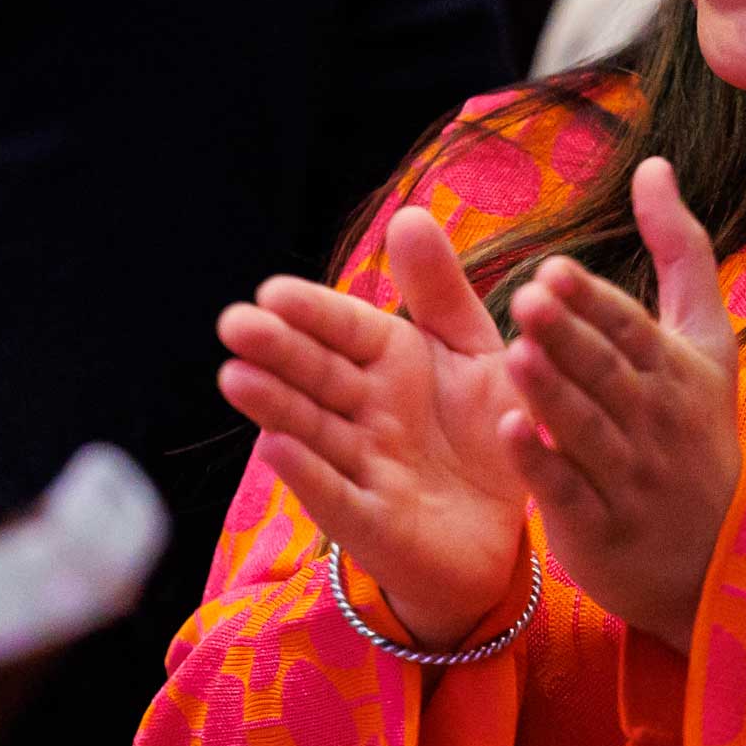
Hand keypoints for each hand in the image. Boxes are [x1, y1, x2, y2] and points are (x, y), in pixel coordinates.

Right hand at [217, 207, 529, 649]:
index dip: (311, 313)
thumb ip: (441, 292)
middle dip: (276, 351)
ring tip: (236, 378)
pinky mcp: (374, 525)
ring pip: (312, 431)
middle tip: (235, 324)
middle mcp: (365, 412)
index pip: (343, 329)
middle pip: (315, 375)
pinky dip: (307, 475)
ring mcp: (363, 468)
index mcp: (389, 362)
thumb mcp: (475, 354)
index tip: (273, 292)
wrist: (510, 531)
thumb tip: (406, 214)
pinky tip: (275, 448)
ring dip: (274, 406)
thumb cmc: (485, 433)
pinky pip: (338, 497)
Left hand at [498, 157, 745, 654]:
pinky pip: (570, 491)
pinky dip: (542, 465)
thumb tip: (654, 163)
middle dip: (571, 337)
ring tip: (515, 355)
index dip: (595, 302)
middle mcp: (654, 418)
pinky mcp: (601, 524)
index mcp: (674, 368)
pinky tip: (508, 434)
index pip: (632, 328)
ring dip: (553, 394)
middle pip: (608, 372)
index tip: (555, 270)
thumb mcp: (703, 339)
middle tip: (530, 298)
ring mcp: (629, 474)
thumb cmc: (696, 428)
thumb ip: (678, 250)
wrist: (719, 556)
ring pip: (588, 428)